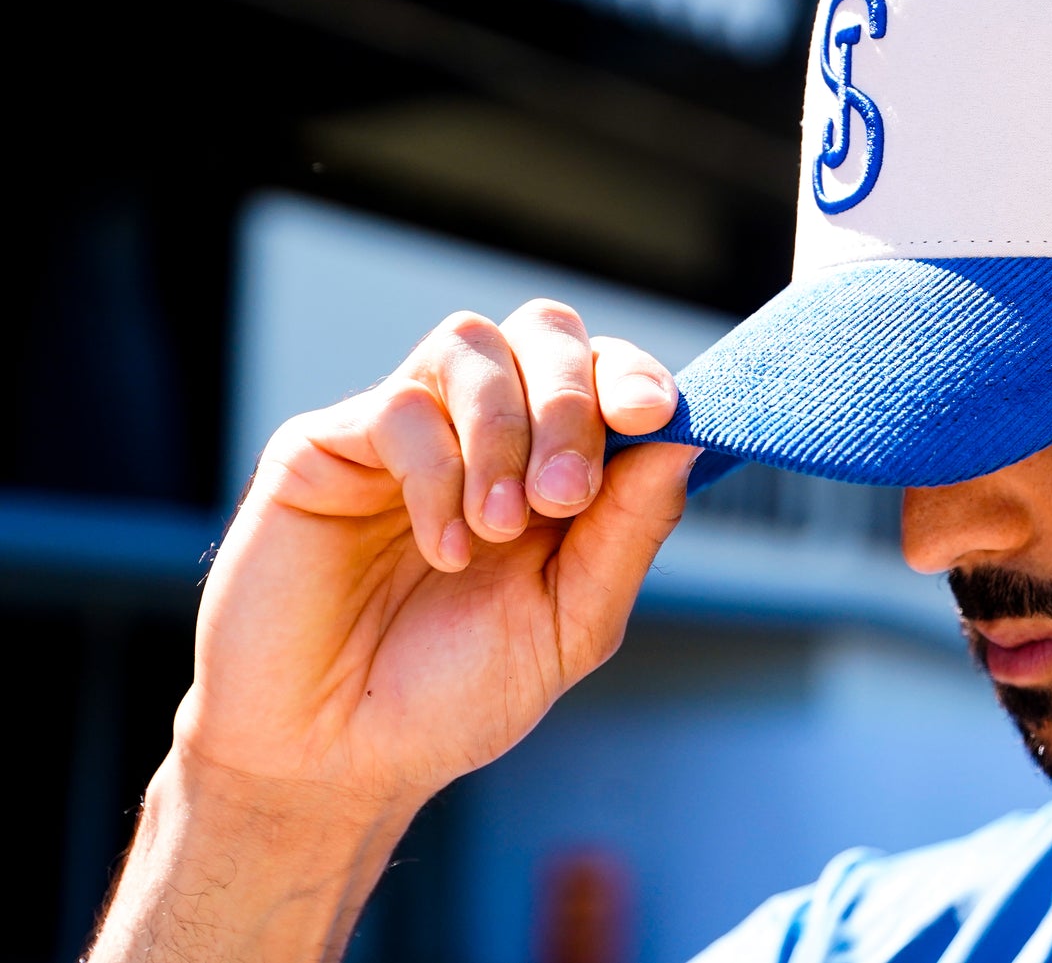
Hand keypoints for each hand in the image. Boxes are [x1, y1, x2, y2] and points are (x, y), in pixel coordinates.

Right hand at [179, 299, 696, 812]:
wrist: (333, 759)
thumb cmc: (453, 696)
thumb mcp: (571, 623)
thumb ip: (629, 531)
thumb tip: (686, 440)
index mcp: (552, 464)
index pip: (605, 372)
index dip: (634, 376)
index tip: (655, 414)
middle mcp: (483, 431)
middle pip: (544, 331)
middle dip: (572, 400)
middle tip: (565, 494)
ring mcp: (406, 431)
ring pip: (472, 345)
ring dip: (505, 431)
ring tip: (500, 527)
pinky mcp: (326, 445)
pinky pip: (400, 406)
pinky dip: (438, 473)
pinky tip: (445, 549)